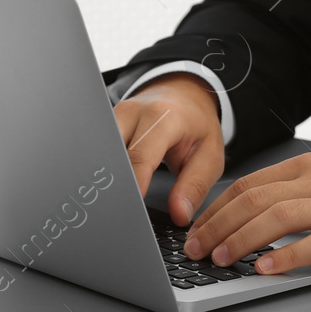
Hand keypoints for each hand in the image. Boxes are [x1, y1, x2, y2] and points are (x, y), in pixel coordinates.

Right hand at [113, 74, 224, 223]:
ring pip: (101, 152)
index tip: (133, 209)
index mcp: (163, 117)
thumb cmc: (197, 126)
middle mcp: (134, 112)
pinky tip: (111, 184)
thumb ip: (194, 187)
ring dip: (107, 175)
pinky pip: (100, 149)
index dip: (134, 185)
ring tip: (117, 199)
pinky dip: (105, 168)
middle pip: (113, 154)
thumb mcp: (210, 157)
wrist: (186, 96)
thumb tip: (179, 215)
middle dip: (115, 183)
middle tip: (123, 210)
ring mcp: (116, 115)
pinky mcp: (107, 123)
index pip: (140, 156)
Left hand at [183, 154, 310, 273]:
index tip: (198, 230)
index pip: (248, 185)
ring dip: (242, 241)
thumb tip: (252, 215)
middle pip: (253, 201)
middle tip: (197, 250)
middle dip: (218, 227)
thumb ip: (295, 192)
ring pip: (275, 219)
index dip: (216, 209)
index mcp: (307, 168)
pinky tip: (266, 269)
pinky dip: (285, 257)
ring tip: (222, 260)